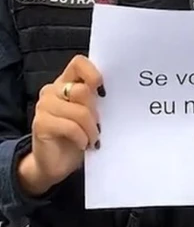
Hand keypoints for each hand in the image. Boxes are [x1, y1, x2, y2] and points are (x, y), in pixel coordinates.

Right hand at [23, 55, 104, 193]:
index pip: (79, 63)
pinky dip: (82, 137)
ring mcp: (44, 106)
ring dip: (91, 128)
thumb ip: (97, 98)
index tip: (104, 91)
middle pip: (82, 90)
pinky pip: (70, 126)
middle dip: (96, 111)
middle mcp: (53, 90)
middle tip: (99, 125)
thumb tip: (119, 90)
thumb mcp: (92, 113)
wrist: (57, 163)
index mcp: (68, 82)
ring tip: (93, 138)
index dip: (93, 73)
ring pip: (79, 110)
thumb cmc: (79, 135)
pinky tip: (83, 144)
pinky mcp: (41, 123)